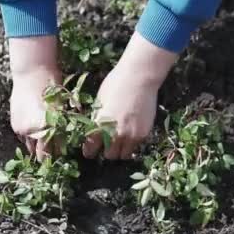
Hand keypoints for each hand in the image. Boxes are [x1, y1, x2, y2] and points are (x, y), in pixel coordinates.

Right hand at [8, 36, 60, 160]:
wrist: (31, 73)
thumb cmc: (52, 88)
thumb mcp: (62, 109)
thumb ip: (62, 129)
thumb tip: (64, 143)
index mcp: (46, 129)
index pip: (49, 153)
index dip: (56, 155)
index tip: (61, 153)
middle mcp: (31, 132)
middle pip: (38, 153)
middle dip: (46, 152)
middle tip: (53, 147)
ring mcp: (21, 129)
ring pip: (29, 145)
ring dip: (37, 144)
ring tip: (45, 135)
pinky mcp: (14, 124)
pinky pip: (22, 137)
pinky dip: (29, 136)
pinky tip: (35, 127)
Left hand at [83, 32, 177, 159]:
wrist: (140, 77)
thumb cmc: (116, 84)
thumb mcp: (100, 101)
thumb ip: (98, 119)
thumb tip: (95, 131)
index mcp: (100, 125)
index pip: (91, 148)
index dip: (89, 151)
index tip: (90, 152)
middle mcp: (115, 134)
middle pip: (109, 156)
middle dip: (107, 151)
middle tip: (107, 144)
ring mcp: (131, 135)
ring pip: (123, 156)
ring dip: (120, 150)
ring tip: (119, 142)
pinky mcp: (144, 133)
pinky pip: (135, 147)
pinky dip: (132, 144)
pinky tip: (130, 133)